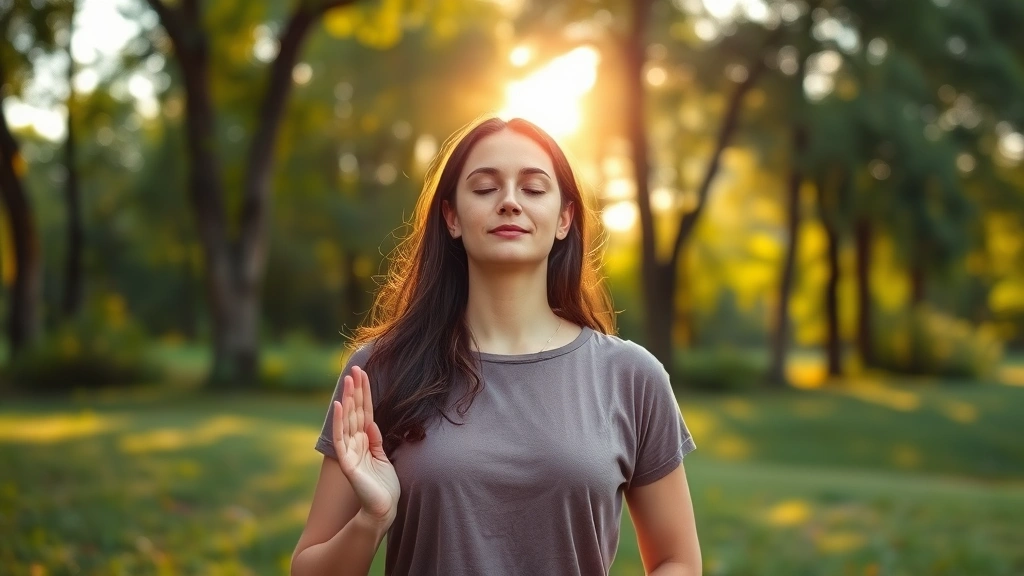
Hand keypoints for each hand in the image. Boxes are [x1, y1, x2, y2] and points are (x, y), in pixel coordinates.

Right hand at [333, 365, 400, 525]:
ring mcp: (350, 451)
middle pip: (355, 411)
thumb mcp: (383, 456)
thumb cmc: (384, 485)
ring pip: (348, 420)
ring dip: (348, 399)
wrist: (383, 508)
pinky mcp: (347, 462)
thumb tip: (371, 422)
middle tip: (355, 368)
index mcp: (365, 440)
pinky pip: (341, 438)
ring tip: (348, 380)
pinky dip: (340, 422)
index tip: (364, 374)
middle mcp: (355, 443)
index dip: (364, 393)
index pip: (364, 411)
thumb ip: (376, 439)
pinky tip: (340, 406)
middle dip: (356, 390)